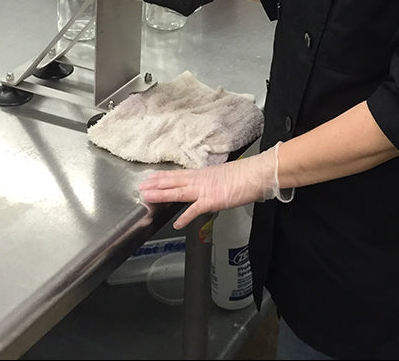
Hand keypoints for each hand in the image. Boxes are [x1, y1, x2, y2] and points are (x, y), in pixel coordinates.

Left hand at [138, 143, 290, 229]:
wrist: (257, 174)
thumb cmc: (246, 175)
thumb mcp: (224, 176)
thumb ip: (214, 182)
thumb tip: (210, 186)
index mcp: (204, 174)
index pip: (179, 175)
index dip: (164, 177)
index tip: (151, 177)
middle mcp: (201, 180)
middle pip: (174, 181)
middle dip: (157, 185)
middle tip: (141, 186)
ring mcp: (205, 189)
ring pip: (179, 191)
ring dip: (162, 194)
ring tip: (147, 197)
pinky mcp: (212, 199)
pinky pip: (196, 209)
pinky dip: (185, 217)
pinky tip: (177, 223)